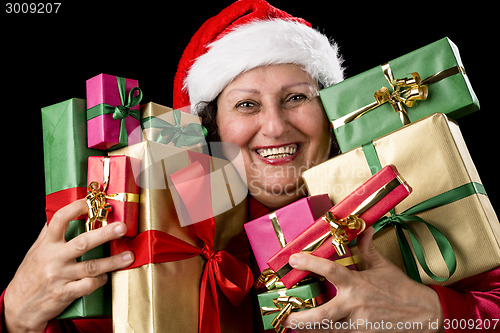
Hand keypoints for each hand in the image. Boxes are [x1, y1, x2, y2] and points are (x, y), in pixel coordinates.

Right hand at [4, 199, 134, 332]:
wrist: (19, 305)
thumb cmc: (31, 274)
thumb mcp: (37, 250)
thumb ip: (50, 233)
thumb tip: (64, 213)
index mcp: (47, 244)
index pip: (60, 219)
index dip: (76, 208)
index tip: (92, 201)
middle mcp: (54, 258)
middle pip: (83, 242)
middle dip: (105, 234)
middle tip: (122, 227)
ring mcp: (60, 276)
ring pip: (91, 266)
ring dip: (113, 261)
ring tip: (128, 256)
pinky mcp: (65, 293)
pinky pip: (89, 285)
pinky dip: (100, 280)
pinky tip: (105, 277)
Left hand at [282, 227, 443, 331]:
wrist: (425, 315)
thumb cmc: (402, 290)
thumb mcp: (383, 266)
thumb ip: (367, 248)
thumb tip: (362, 228)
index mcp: (358, 284)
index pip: (330, 270)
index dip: (310, 262)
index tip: (293, 259)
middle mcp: (355, 305)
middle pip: (322, 315)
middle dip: (301, 318)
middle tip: (286, 317)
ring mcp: (359, 324)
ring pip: (328, 331)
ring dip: (309, 331)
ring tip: (293, 327)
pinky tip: (315, 332)